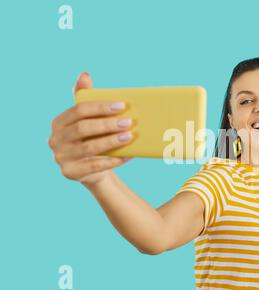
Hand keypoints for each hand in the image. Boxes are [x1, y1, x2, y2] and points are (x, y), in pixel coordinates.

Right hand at [48, 72, 133, 187]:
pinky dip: (113, 160)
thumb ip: (86, 98)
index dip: (100, 107)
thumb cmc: (91, 138)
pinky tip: (128, 155)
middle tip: (128, 122)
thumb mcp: (88, 119)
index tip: (122, 105)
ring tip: (129, 136)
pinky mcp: (70, 172)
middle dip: (107, 124)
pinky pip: (95, 165)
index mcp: (59, 122)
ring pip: (89, 147)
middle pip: (83, 128)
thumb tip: (84, 75)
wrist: (92, 170)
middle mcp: (55, 139)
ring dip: (112, 141)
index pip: (79, 110)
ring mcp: (61, 157)